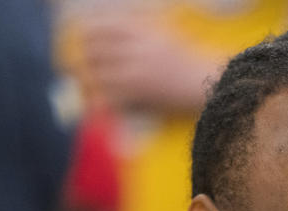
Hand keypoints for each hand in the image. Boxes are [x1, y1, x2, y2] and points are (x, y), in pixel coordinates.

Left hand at [73, 12, 221, 112]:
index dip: (87, 34)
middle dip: (84, 61)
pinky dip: (100, 103)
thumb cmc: (189, 61)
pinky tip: (97, 107)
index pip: (103, 27)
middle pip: (95, 51)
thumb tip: (114, 33)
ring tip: (84, 90)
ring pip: (98, 75)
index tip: (82, 42)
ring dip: (88, 84)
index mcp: (142, 32)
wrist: (209, 82)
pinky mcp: (141, 93)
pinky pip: (110, 98)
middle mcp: (137, 49)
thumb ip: (140, 32)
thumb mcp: (164, 36)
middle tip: (78, 70)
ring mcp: (138, 71)